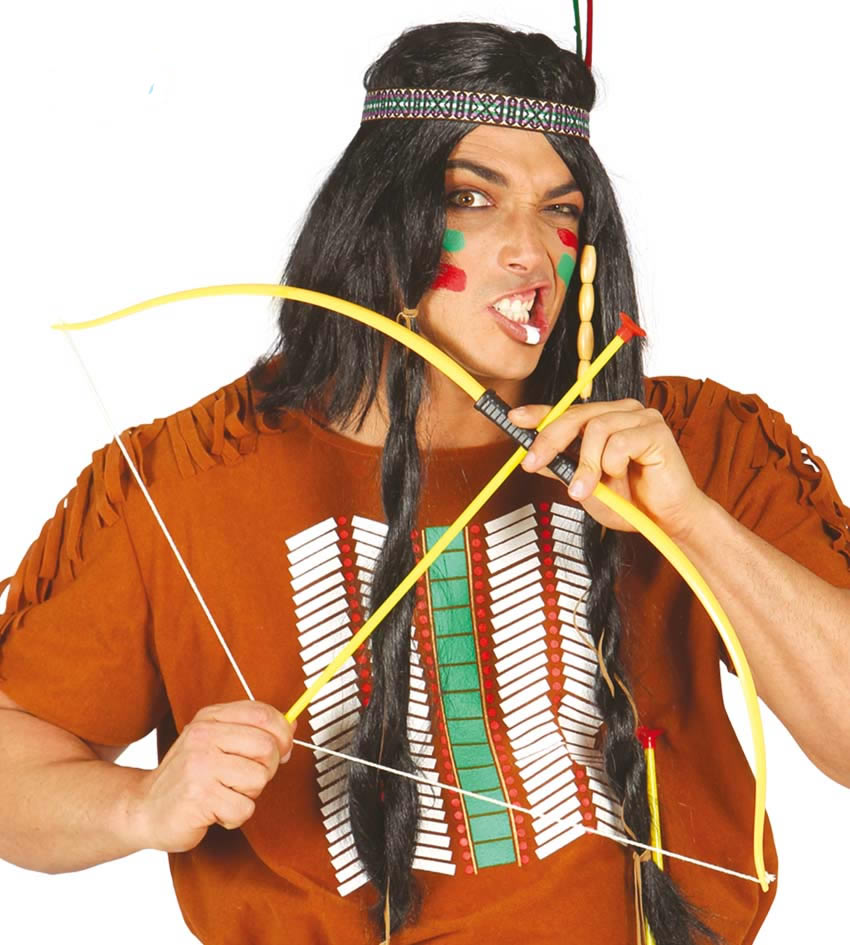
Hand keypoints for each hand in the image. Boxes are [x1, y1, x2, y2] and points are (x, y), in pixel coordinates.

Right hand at [130, 701, 294, 852]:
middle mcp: (203, 736)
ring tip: (224, 793)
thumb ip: (253, 730)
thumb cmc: (188, 776)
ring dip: (248, 795)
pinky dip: (234, 816)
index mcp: (210, 717)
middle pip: (267, 747)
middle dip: (266, 770)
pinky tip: (214, 810)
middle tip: (245, 779)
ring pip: (258, 779)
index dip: (282, 734)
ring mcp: (199, 766)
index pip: (263, 714)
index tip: (281, 750)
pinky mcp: (198, 797)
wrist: (144, 808)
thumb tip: (292, 724)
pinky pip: (244, 808)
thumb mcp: (216, 741)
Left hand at [508, 399, 709, 540]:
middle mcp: (621, 412)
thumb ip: (561, 468)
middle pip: (576, 414)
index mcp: (604, 420)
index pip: (566, 411)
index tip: (513, 418)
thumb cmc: (630, 503)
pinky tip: (624, 477)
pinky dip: (613, 464)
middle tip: (532, 462)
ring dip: (586, 464)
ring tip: (586, 489)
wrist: (665, 523)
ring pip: (597, 428)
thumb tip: (531, 456)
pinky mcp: (656, 429)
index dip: (539, 413)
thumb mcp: (583, 486)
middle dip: (550, 439)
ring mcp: (640, 417)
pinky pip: (620, 441)